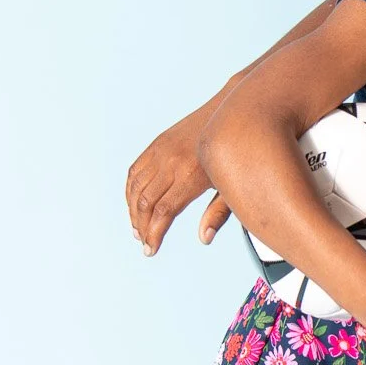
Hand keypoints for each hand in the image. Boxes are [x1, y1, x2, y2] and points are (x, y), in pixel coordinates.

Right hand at [127, 109, 231, 254]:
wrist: (231, 114)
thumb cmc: (236, 155)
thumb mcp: (232, 185)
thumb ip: (218, 214)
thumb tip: (204, 238)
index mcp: (192, 175)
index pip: (164, 211)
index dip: (154, 233)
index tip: (151, 250)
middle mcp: (171, 162)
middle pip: (146, 202)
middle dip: (142, 227)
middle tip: (145, 244)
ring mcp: (161, 151)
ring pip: (135, 187)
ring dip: (132, 212)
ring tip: (138, 230)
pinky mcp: (156, 144)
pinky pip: (134, 171)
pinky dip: (130, 191)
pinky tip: (134, 206)